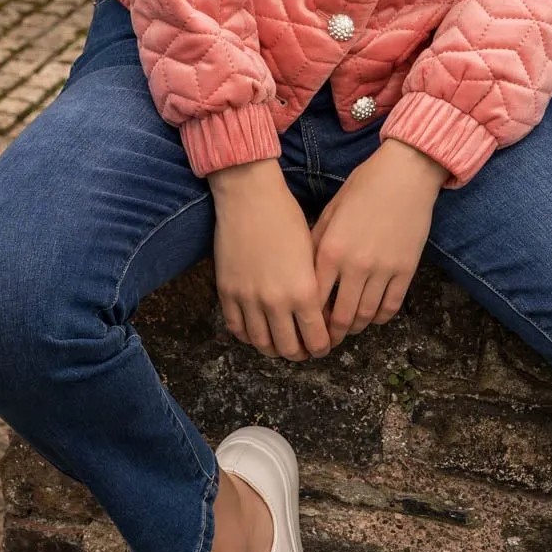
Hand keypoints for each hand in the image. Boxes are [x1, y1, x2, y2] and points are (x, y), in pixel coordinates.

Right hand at [208, 160, 331, 362]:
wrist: (250, 197)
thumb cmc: (287, 218)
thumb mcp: (312, 253)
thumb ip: (316, 288)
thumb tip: (322, 315)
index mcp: (304, 291)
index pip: (317, 339)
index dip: (322, 348)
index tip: (323, 345)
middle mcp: (276, 301)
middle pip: (289, 349)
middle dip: (300, 353)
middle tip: (304, 349)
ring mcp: (248, 299)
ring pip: (262, 344)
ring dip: (274, 349)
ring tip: (281, 343)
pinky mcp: (227, 292)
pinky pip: (237, 329)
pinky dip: (249, 336)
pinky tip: (257, 330)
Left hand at [310, 137, 446, 348]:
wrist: (404, 175)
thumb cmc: (363, 188)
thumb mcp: (331, 212)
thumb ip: (317, 244)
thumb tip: (306, 274)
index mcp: (330, 249)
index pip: (314, 298)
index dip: (310, 318)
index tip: (307, 326)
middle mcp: (355, 264)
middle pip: (341, 316)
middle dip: (333, 334)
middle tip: (328, 339)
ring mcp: (383, 269)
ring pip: (366, 315)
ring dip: (356, 327)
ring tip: (349, 328)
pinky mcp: (406, 270)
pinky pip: (391, 306)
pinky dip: (380, 317)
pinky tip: (373, 315)